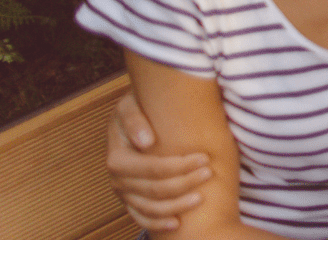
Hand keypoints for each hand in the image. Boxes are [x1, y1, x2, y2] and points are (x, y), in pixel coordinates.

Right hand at [105, 93, 210, 232]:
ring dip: (177, 205)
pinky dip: (158, 223)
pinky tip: (177, 223)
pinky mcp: (130, 201)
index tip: (205, 158)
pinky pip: (142, 217)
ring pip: (151, 207)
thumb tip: (146, 142)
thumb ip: (135, 119)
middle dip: (185, 183)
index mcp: (117, 158)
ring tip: (202, 197)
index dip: (180, 167)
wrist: (132, 117)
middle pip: (155, 190)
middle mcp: (118, 179)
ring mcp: (124, 193)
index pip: (152, 168)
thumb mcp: (130, 104)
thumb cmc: (137, 107)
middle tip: (210, 173)